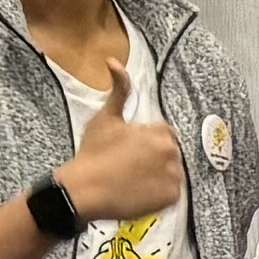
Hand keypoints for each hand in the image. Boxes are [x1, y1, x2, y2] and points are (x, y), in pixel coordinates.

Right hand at [60, 92, 185, 224]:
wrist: (84, 191)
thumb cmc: (94, 153)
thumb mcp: (105, 117)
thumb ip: (118, 89)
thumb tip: (113, 60)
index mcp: (161, 133)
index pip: (164, 134)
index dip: (146, 141)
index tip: (129, 150)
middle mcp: (172, 154)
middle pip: (170, 153)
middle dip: (154, 157)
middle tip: (129, 167)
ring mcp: (173, 178)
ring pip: (171, 173)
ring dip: (158, 175)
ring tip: (133, 180)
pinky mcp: (171, 198)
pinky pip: (171, 193)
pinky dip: (159, 194)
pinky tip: (139, 192)